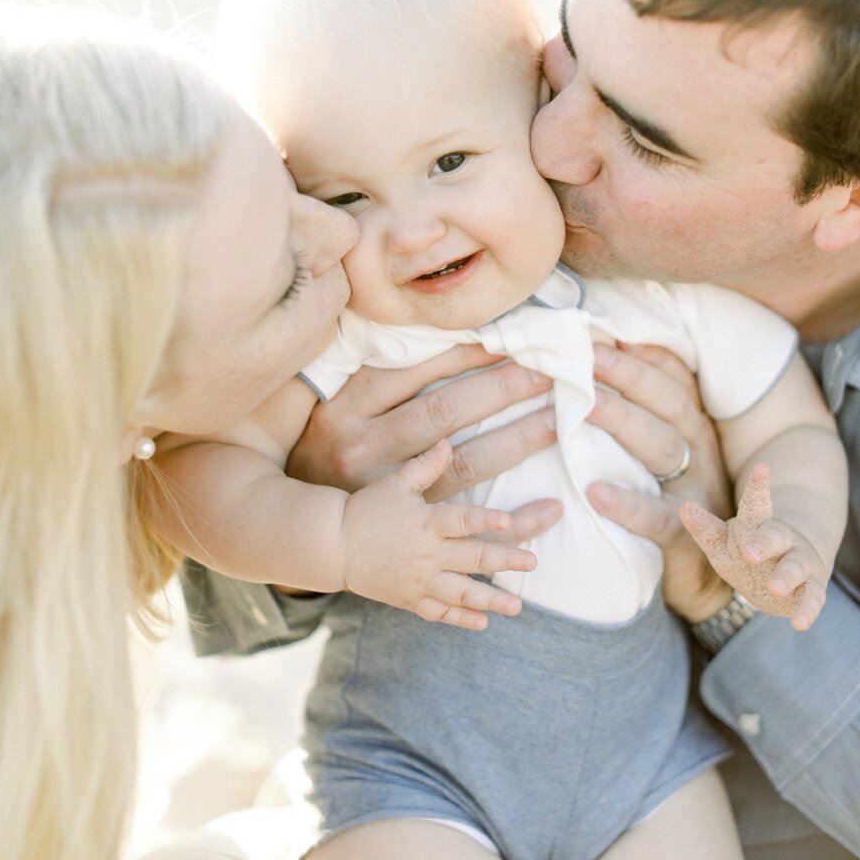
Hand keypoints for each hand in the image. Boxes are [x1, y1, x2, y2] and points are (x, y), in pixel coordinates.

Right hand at [292, 354, 559, 512]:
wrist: (302, 524)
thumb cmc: (325, 449)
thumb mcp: (332, 405)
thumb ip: (374, 373)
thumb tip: (438, 332)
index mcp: (344, 407)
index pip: (412, 368)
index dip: (465, 351)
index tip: (509, 336)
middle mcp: (363, 446)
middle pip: (445, 409)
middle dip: (502, 387)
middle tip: (549, 370)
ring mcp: (388, 490)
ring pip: (465, 461)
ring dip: (518, 439)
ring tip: (557, 418)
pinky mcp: (409, 527)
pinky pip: (470, 517)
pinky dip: (513, 518)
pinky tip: (550, 508)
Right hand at [340, 447, 537, 629]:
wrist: (333, 545)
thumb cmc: (366, 508)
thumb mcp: (394, 483)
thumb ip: (425, 465)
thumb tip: (448, 441)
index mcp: (425, 523)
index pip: (460, 520)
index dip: (484, 520)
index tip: (507, 521)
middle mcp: (426, 554)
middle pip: (472, 559)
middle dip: (505, 561)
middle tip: (533, 562)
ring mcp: (418, 580)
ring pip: (462, 593)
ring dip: (492, 600)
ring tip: (518, 606)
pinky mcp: (408, 599)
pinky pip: (439, 612)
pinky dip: (461, 619)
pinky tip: (484, 623)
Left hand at [586, 342, 728, 616]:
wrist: (717, 583)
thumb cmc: (678, 507)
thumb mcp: (670, 457)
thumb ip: (645, 418)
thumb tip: (605, 366)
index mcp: (694, 429)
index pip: (672, 380)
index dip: (641, 353)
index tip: (605, 329)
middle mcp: (700, 452)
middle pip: (666, 403)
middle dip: (626, 374)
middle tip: (583, 354)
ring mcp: (697, 493)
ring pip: (663, 448)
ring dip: (624, 422)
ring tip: (585, 406)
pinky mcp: (687, 539)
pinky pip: (658, 518)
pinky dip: (628, 504)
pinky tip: (594, 492)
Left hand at [682, 454, 830, 632]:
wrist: (787, 572)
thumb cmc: (747, 553)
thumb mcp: (722, 542)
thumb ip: (705, 527)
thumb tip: (683, 506)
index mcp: (758, 526)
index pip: (756, 504)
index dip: (758, 487)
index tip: (762, 469)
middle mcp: (782, 540)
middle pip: (775, 536)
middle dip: (764, 542)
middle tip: (749, 552)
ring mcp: (798, 564)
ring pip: (796, 566)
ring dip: (787, 576)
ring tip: (775, 587)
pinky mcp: (810, 590)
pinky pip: (812, 599)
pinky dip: (807, 610)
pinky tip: (799, 624)